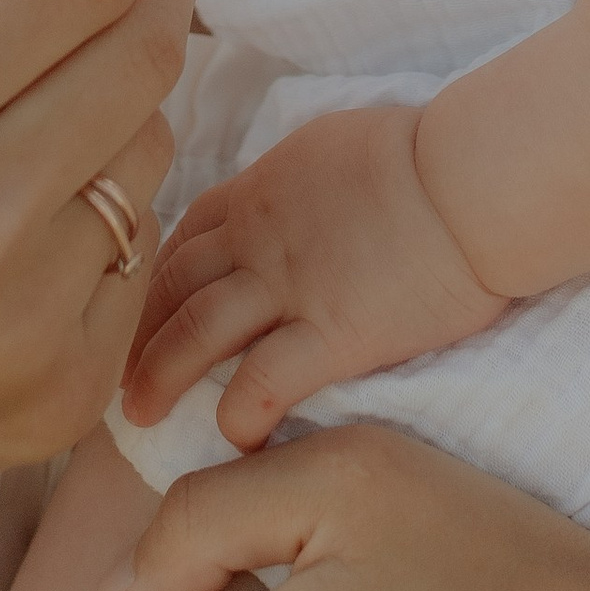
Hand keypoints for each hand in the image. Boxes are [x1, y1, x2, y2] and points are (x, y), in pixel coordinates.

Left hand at [122, 105, 507, 448]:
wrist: (477, 178)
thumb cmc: (430, 154)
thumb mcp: (335, 147)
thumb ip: (295, 183)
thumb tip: (287, 200)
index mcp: (261, 190)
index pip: (181, 237)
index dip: (146, 277)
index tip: (130, 314)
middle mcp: (259, 237)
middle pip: (169, 286)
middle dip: (132, 331)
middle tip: (112, 373)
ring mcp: (290, 286)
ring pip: (193, 333)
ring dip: (157, 376)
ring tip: (137, 417)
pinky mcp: (331, 333)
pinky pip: (262, 382)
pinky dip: (237, 416)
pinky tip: (232, 443)